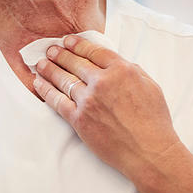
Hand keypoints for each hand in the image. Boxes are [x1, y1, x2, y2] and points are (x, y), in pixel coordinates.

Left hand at [32, 35, 181, 180]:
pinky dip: (46, 90)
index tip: (68, 40)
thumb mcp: (150, 86)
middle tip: (50, 49)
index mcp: (122, 70)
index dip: (78, 44)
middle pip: (75, 62)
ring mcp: (89, 100)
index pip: (94, 51)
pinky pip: (57, 101)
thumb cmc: (154, 122)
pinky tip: (39, 83)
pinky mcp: (79, 119)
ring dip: (49, 69)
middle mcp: (102, 82)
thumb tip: (116, 63)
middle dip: (60, 54)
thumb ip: (132, 71)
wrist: (149, 152)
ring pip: (63, 79)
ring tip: (41, 63)